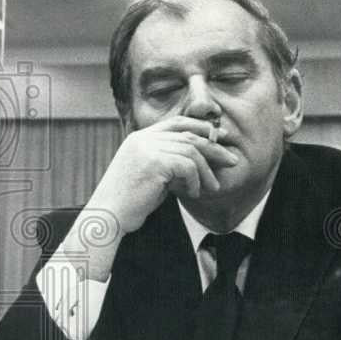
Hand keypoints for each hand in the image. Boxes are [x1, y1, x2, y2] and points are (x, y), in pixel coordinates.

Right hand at [64, 117, 237, 279]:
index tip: (220, 137)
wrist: (108, 217)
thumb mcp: (149, 175)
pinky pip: (187, 166)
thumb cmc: (129, 202)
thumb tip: (198, 159)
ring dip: (207, 171)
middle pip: (188, 134)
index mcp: (139, 138)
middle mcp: (142, 139)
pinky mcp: (153, 163)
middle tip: (232, 160)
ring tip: (213, 187)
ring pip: (191, 150)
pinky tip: (194, 193)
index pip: (176, 122)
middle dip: (214, 147)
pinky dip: (196, 180)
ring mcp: (146, 149)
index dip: (201, 127)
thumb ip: (167, 162)